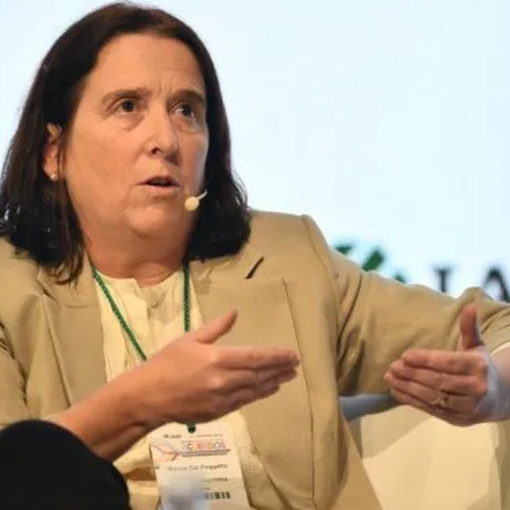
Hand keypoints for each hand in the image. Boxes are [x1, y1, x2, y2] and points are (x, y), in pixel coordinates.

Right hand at [124, 310, 299, 427]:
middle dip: (280, 369)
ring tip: (288, 377)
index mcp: (217, 358)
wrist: (146, 397)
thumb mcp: (189, 339)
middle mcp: (223, 380)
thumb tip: (234, 312)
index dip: (276, 356)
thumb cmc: (165, 363)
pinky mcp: (217, 412)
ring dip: (273, 383)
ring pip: (255, 390)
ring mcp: (222, 399)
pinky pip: (244, 402)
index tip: (292, 354)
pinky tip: (267, 390)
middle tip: (295, 365)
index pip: (255, 357)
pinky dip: (258, 395)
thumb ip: (216, 328)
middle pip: (259, 374)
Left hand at [384, 303, 509, 424]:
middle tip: (392, 366)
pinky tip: (396, 391)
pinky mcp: (458, 420)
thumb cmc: (480, 366)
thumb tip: (470, 305)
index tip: (405, 355)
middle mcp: (476, 388)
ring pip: (433, 396)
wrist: (499, 398)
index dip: (425, 359)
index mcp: (479, 366)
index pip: (448, 362)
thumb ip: (469, 327)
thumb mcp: (477, 345)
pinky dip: (411, 401)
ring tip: (389, 378)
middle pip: (438, 380)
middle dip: (412, 373)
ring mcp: (467, 407)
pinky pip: (431, 409)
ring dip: (408, 388)